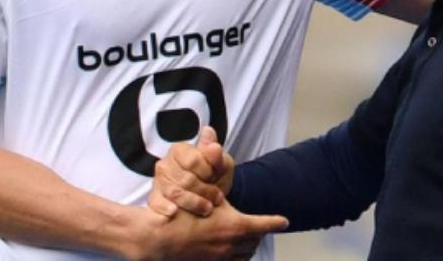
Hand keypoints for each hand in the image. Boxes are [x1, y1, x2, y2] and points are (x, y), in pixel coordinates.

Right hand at [134, 200, 286, 260]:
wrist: (158, 237)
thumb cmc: (181, 213)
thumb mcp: (207, 197)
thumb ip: (221, 193)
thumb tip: (227, 188)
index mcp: (236, 226)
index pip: (265, 224)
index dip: (276, 222)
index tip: (284, 221)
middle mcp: (232, 245)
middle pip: (255, 241)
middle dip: (259, 233)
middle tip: (260, 228)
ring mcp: (221, 258)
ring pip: (244, 256)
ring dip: (249, 248)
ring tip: (248, 241)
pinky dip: (235, 258)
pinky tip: (231, 254)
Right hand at [150, 126, 235, 217]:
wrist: (210, 197)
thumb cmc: (215, 177)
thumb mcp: (222, 165)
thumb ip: (216, 155)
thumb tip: (210, 138)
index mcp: (180, 150)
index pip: (192, 160)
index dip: (206, 172)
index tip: (216, 178)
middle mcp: (165, 164)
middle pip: (183, 178)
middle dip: (203, 190)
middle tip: (217, 198)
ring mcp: (158, 182)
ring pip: (173, 192)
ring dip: (193, 202)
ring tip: (207, 208)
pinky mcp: (155, 198)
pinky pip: (156, 203)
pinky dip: (165, 207)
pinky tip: (174, 213)